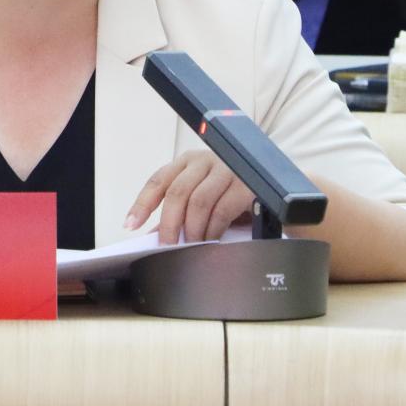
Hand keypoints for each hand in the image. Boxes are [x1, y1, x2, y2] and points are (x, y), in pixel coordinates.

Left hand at [125, 150, 253, 244]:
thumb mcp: (203, 197)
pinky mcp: (246, 184)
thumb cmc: (232, 192)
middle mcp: (205, 160)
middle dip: (168, 223)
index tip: (130, 225)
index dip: (142, 203)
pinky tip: (210, 240)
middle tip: (166, 245)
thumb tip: (153, 233)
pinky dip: (212, 229)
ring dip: (191, 229)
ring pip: (198, 201)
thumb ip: (180, 212)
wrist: (275, 186)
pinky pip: (222, 210)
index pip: (158, 180)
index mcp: (188, 161)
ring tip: (189, 245)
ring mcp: (227, 169)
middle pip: (177, 191)